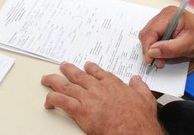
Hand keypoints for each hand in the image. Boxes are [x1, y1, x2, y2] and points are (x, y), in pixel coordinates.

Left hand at [42, 62, 162, 134]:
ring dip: (55, 81)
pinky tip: (48, 100)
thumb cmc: (139, 119)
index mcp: (112, 84)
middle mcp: (97, 87)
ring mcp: (87, 98)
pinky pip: (61, 101)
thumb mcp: (145, 98)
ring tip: (48, 79)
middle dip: (68, 70)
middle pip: (78, 75)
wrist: (133, 131)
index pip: (97, 72)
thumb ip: (140, 87)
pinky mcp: (80, 110)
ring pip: (66, 85)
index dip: (89, 68)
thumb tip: (137, 80)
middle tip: (63, 67)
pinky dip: (53, 99)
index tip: (86, 66)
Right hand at [139, 7, 193, 67]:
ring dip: (153, 49)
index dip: (148, 47)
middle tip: (156, 62)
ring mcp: (164, 21)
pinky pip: (156, 38)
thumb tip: (152, 52)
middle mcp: (164, 15)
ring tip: (162, 60)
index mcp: (169, 15)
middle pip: (147, 33)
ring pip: (149, 36)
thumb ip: (169, 49)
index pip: (150, 31)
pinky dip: (157, 48)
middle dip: (150, 49)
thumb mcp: (188, 46)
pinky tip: (164, 54)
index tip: (149, 61)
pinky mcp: (166, 27)